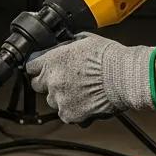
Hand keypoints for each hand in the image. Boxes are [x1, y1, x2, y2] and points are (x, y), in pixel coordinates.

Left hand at [25, 33, 155, 123]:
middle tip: (65, 80)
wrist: (124, 77)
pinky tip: (86, 102)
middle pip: (38, 85)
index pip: (31, 66)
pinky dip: (74, 111)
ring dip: (62, 97)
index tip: (42, 69)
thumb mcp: (86, 40)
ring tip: (81, 92)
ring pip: (53, 101)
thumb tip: (68, 44)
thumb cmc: (110, 58)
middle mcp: (52, 80)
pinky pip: (66, 114)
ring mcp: (60, 99)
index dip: (38, 67)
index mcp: (52, 60)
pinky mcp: (70, 114)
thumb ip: (70, 45)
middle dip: (49, 83)